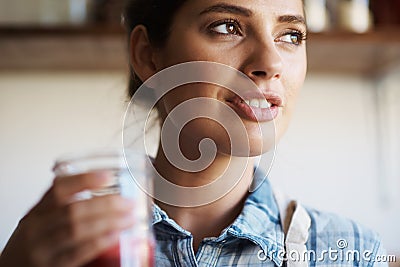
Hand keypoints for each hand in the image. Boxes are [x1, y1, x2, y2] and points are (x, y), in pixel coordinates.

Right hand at [0, 172, 134, 266]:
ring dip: (108, 222)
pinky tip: (115, 235)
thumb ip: (65, 207)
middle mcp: (37, 228)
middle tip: (128, 201)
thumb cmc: (34, 243)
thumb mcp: (42, 221)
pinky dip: (99, 242)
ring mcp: (43, 249)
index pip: (59, 188)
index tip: (108, 175)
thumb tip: (107, 193)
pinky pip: (78, 253)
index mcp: (38, 211)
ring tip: (129, 217)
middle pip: (73, 209)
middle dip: (106, 204)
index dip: (84, 180)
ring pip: (77, 229)